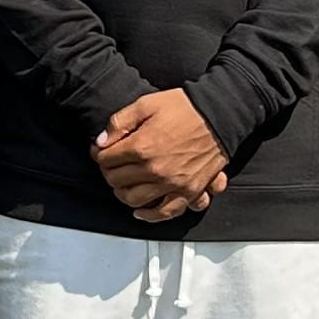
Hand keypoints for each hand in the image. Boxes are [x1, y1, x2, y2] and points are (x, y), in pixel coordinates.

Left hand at [94, 88, 227, 221]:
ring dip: (123, 192)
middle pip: (117, 180)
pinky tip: (141, 210)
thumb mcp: (146, 104)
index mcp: (141, 147)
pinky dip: (150, 215)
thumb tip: (101, 142)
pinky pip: (166, 212)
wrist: (219, 115)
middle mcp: (155, 170)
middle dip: (108, 171)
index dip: (99, 153)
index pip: (105, 159)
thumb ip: (119, 122)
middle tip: (111, 165)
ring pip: (134, 199)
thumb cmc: (185, 107)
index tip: (100, 150)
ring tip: (123, 183)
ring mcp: (172, 184)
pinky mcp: (189, 191)